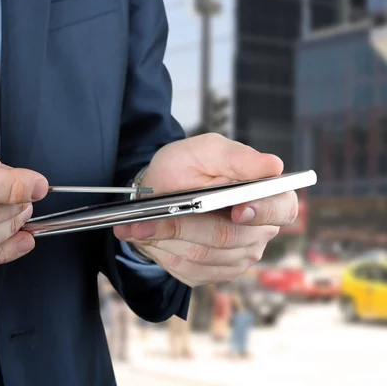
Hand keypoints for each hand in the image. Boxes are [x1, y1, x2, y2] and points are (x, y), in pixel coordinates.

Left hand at [114, 133, 297, 286]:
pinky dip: (164, 253)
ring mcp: (239, 256)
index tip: (237, 211)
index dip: (262, 212)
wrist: (159, 193)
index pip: (282, 209)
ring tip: (141, 225)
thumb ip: (235, 157)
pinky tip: (152, 237)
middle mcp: (259, 230)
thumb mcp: (203, 151)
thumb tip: (273, 165)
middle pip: (229, 237)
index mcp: (267, 194)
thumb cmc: (184, 168)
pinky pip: (189, 270)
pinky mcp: (215, 273)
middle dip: (185, 226)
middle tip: (151, 219)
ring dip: (168, 239)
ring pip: (203, 255)